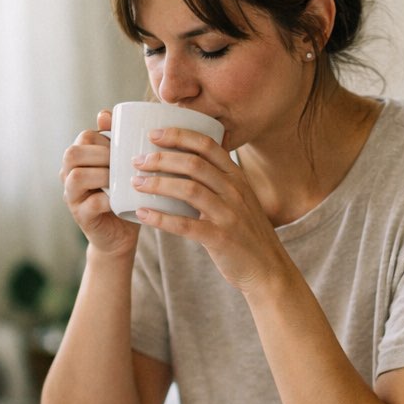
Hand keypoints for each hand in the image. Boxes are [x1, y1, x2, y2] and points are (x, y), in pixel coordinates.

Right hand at [61, 109, 139, 256]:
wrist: (122, 234)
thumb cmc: (125, 194)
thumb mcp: (123, 166)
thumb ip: (117, 142)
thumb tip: (104, 113)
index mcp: (80, 160)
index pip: (84, 137)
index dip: (105, 138)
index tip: (127, 146)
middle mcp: (70, 175)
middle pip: (72, 153)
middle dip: (101, 154)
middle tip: (125, 162)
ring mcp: (73, 197)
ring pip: (76, 177)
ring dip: (102, 175)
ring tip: (123, 179)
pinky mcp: (82, 217)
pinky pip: (89, 204)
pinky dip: (107, 200)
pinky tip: (122, 199)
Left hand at [129, 128, 287, 293]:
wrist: (267, 268)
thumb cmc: (246, 232)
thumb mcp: (239, 200)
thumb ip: (217, 182)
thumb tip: (180, 166)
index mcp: (237, 178)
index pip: (207, 145)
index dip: (178, 136)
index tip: (153, 134)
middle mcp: (235, 192)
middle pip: (194, 164)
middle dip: (161, 158)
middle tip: (138, 161)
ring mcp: (229, 215)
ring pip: (189, 190)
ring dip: (158, 184)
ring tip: (136, 183)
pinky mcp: (220, 238)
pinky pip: (185, 225)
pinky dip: (161, 218)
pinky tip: (142, 214)